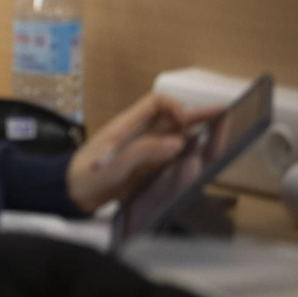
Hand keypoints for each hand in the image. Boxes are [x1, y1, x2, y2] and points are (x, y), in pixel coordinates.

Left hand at [66, 92, 220, 212]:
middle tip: (224, 113)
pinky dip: (187, 152)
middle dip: (196, 115)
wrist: (73, 193)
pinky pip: (170, 155)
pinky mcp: (146, 166)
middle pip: (171, 118)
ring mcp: (143, 149)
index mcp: (128, 125)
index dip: (174, 107)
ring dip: (196, 132)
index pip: (156, 103)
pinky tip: (202, 154)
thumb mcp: (115, 164)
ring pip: (174, 136)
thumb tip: (179, 141)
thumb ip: (144, 151)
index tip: (184, 125)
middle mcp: (139, 133)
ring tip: (222, 132)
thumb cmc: (89, 175)